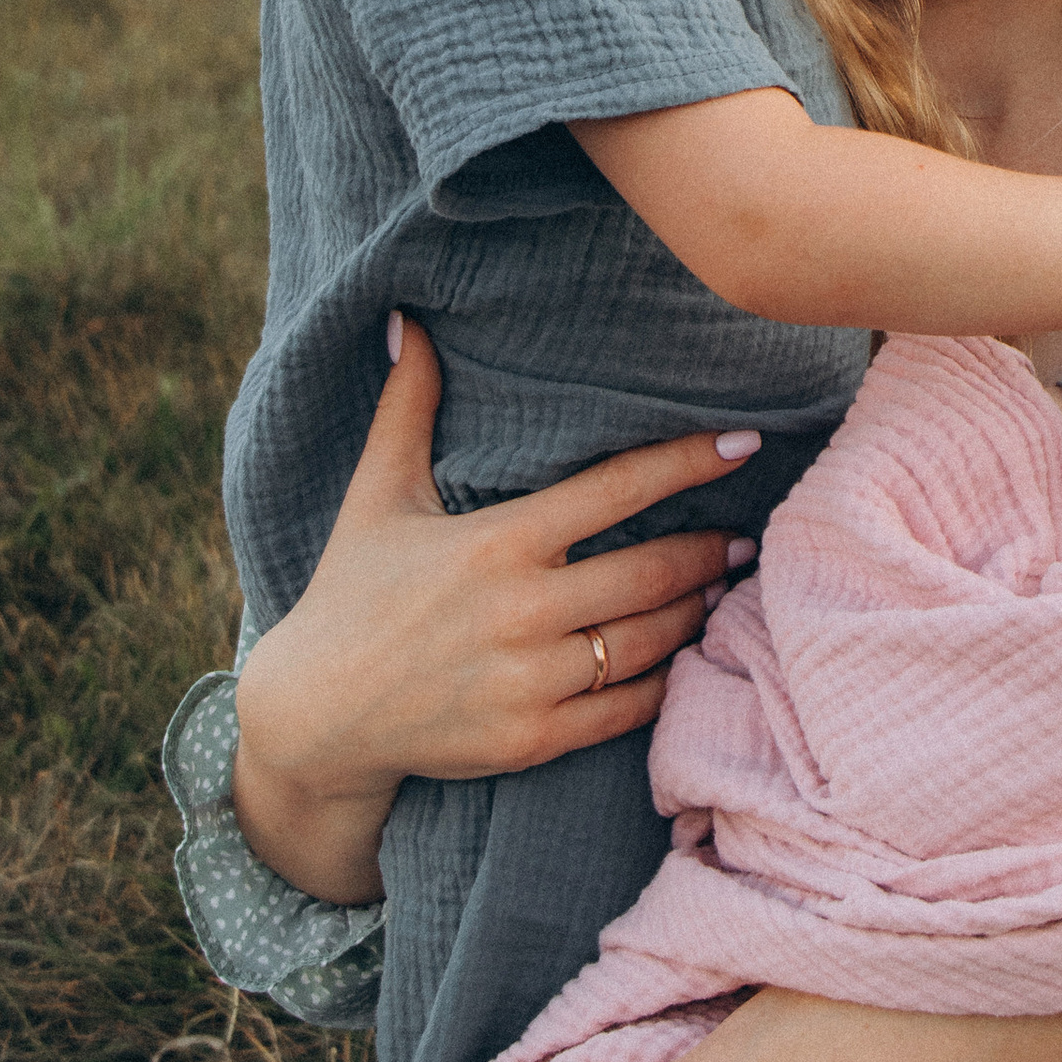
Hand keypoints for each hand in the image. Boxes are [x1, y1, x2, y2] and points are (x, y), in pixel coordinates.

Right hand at [232, 319, 756, 901]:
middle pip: (652, 572)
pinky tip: (686, 658)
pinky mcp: (533, 739)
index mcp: (497, 542)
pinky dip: (667, 682)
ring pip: (649, 641)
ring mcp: (530, 680)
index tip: (746, 443)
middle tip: (747, 536)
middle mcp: (521, 610)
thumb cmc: (351, 594)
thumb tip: (406, 321)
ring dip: (696, 613)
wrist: (314, 716)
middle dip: (709, 552)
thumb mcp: (377, 496)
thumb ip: (407, 409)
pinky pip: (627, 709)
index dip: (689, 462)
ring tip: (723, 590)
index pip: (617, 489)